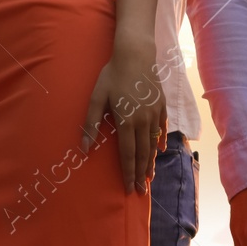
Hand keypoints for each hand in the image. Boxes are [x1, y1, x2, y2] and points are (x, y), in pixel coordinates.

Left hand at [79, 45, 166, 195]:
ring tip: (149, 176)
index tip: (129, 189)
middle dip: (141, 174)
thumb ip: (91, 123)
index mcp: (126, 121)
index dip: (128, 173)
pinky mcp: (161, 105)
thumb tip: (84, 148)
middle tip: (141, 191)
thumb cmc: (112, 74)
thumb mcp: (97, 97)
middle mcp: (143, 121)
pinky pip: (162, 128)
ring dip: (151, 161)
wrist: (136, 54)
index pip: (127, 154)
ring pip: (153, 143)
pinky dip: (161, 141)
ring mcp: (155, 113)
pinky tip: (160, 150)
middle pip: (143, 153)